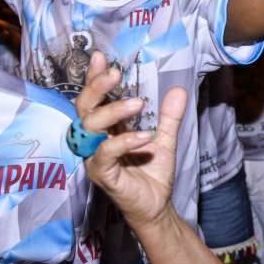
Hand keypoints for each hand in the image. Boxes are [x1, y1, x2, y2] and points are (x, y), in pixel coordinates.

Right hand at [77, 52, 181, 231]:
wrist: (157, 206)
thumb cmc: (152, 173)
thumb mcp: (165, 139)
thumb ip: (169, 116)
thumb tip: (179, 89)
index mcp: (106, 129)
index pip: (94, 99)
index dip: (94, 78)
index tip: (101, 57)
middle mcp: (95, 141)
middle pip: (84, 108)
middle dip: (96, 88)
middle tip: (115, 73)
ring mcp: (95, 157)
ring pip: (90, 128)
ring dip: (113, 112)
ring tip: (138, 103)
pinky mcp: (102, 174)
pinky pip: (106, 154)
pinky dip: (124, 142)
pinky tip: (145, 136)